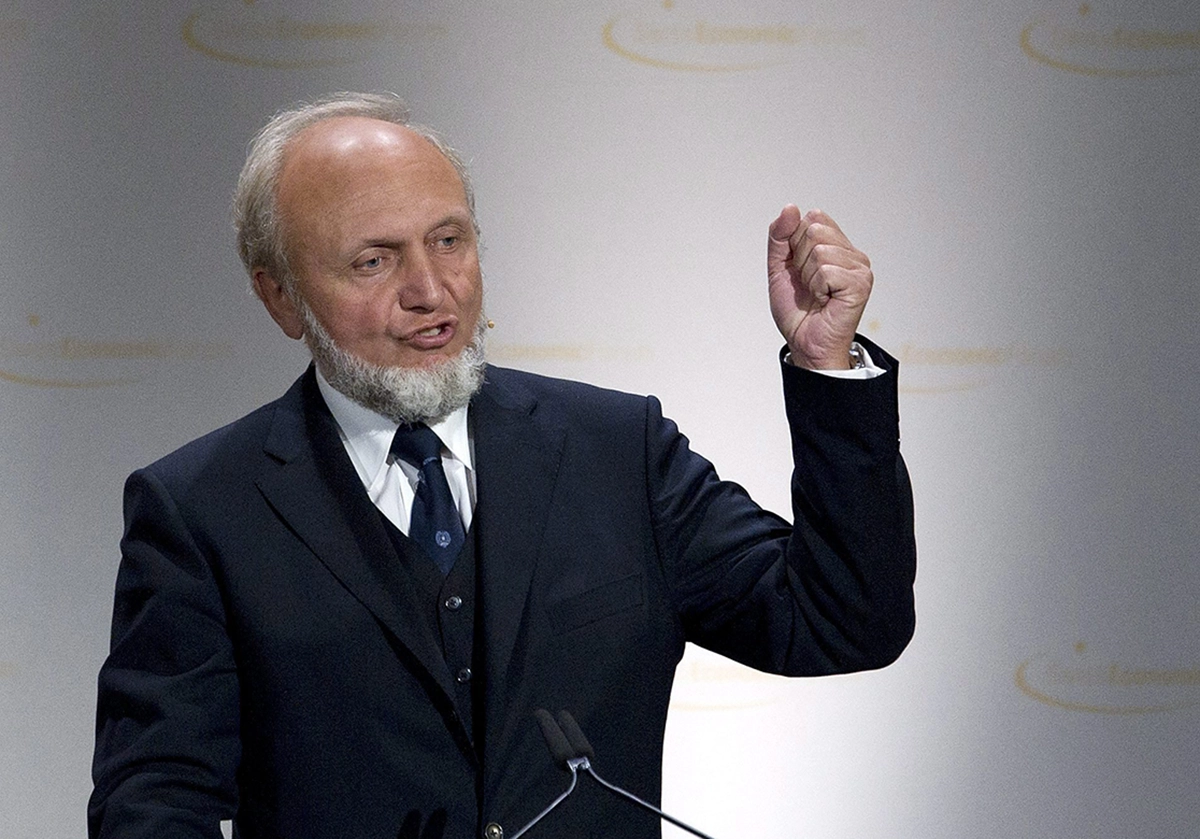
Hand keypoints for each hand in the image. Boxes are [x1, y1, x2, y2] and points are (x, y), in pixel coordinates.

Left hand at [767, 205, 872, 369]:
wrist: (805, 344)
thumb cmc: (798, 311)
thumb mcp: (779, 268)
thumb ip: (780, 237)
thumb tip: (790, 207)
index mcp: (837, 245)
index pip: (812, 218)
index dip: (795, 244)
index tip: (800, 270)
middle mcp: (852, 253)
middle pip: (814, 231)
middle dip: (800, 261)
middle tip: (809, 285)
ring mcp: (860, 268)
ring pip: (819, 251)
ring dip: (808, 277)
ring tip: (817, 294)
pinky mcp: (861, 283)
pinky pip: (826, 270)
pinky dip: (817, 288)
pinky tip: (825, 300)